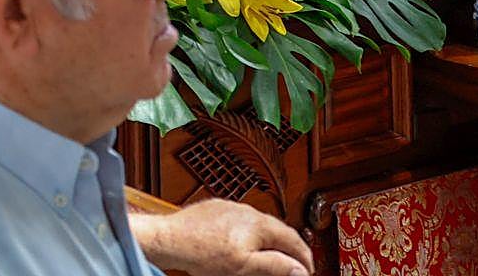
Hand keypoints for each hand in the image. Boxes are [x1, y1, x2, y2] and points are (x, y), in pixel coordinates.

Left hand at [134, 198, 312, 275]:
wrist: (170, 239)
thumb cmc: (202, 251)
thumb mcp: (245, 266)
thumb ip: (275, 266)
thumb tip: (299, 269)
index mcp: (259, 223)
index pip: (293, 238)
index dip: (304, 257)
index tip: (308, 270)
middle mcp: (246, 211)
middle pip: (277, 230)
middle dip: (287, 248)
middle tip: (292, 266)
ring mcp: (230, 209)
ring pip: (258, 226)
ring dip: (268, 241)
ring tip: (269, 258)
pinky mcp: (215, 211)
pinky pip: (240, 223)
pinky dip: (249, 236)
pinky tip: (242, 246)